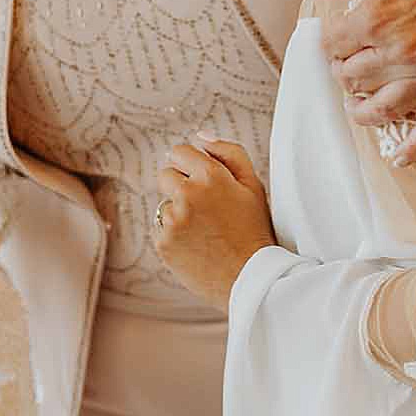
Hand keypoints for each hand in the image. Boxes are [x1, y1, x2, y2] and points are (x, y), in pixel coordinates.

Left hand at [152, 137, 275, 311]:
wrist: (250, 279)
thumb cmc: (255, 230)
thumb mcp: (253, 185)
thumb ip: (228, 152)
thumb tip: (199, 136)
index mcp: (211, 175)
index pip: (180, 152)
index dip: (190, 164)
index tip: (200, 178)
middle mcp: (187, 193)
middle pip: (165, 174)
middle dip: (180, 185)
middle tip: (205, 207)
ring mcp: (172, 219)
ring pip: (164, 203)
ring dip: (178, 211)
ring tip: (205, 230)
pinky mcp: (162, 242)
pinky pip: (161, 227)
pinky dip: (173, 233)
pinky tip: (196, 244)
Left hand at [279, 0, 415, 165]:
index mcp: (373, 18)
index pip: (332, 47)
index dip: (333, 42)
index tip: (340, 37)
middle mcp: (398, 52)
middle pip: (351, 80)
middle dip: (345, 72)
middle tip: (352, 64)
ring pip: (383, 109)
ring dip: (363, 112)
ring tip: (358, 107)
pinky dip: (415, 146)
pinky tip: (399, 158)